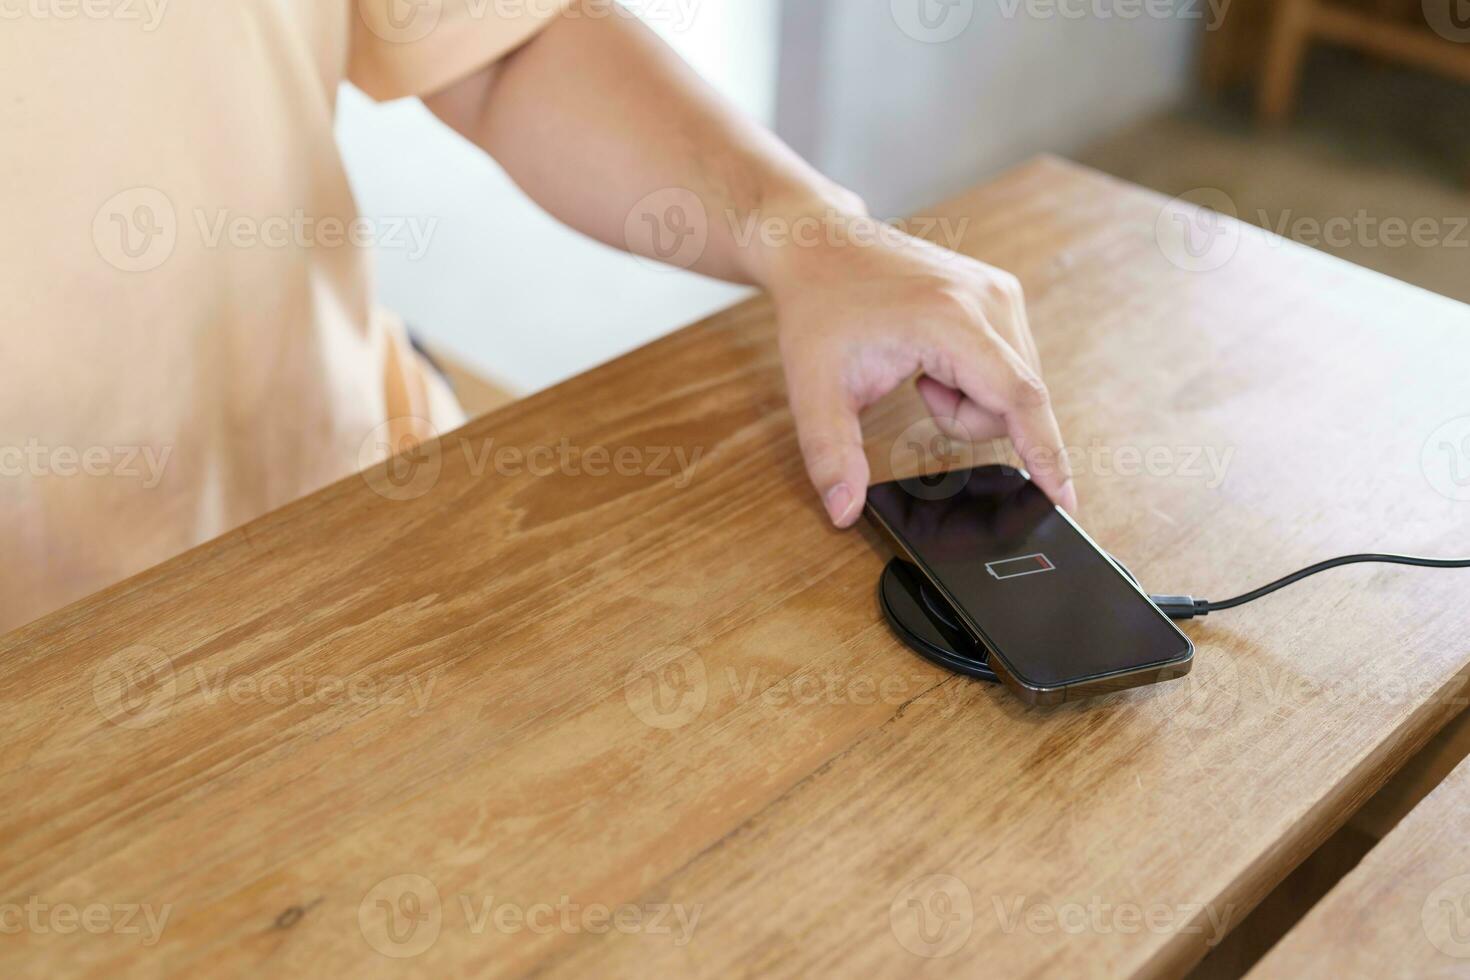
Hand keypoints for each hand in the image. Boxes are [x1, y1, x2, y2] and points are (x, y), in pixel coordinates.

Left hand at [763, 214, 1075, 526]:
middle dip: (966, 420)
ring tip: (922, 371)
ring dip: (970, 401)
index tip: (1067, 500)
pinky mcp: (1002, 294)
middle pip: (1016, 404)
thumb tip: (843, 512)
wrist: (821, 246)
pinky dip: (975, 379)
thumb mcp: (813, 390)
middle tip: (917, 391)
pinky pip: (1010, 365)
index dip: (1045, 455)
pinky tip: (935, 358)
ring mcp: (1001, 293)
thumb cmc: (819, 309)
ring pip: (1016, 389)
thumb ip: (831, 455)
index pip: (1018, 399)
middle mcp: (991, 300)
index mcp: (951, 320)